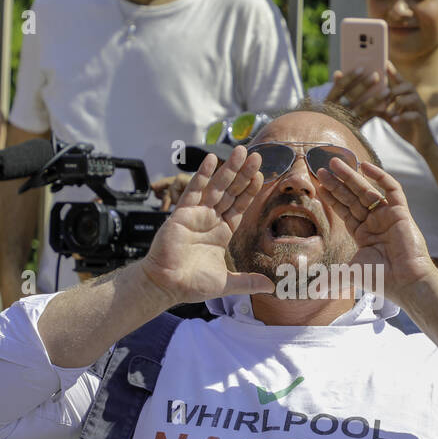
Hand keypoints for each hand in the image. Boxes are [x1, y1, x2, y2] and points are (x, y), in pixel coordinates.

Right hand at [138, 145, 274, 304]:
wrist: (166, 285)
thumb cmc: (192, 284)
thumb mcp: (226, 283)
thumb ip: (248, 282)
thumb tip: (271, 287)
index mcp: (222, 232)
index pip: (240, 206)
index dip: (250, 191)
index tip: (261, 176)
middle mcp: (210, 220)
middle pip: (231, 192)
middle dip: (243, 174)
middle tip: (257, 156)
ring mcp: (197, 215)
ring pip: (216, 187)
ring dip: (228, 169)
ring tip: (241, 151)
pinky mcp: (182, 214)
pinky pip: (194, 190)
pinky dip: (203, 175)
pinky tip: (212, 160)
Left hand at [313, 157, 433, 296]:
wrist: (405, 281)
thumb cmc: (380, 279)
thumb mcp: (349, 274)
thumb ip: (331, 278)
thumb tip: (313, 291)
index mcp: (363, 234)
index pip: (344, 210)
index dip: (332, 197)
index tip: (318, 184)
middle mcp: (374, 222)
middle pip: (352, 197)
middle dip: (337, 183)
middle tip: (321, 168)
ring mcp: (387, 216)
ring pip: (367, 190)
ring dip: (351, 176)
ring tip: (335, 163)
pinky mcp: (401, 212)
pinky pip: (391, 189)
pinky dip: (380, 177)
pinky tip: (365, 167)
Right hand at [325, 67, 389, 124]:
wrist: (333, 136)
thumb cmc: (332, 111)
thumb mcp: (330, 101)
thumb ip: (336, 88)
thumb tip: (339, 73)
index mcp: (329, 100)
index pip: (339, 86)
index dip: (350, 77)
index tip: (362, 68)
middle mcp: (336, 110)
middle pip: (352, 96)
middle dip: (365, 85)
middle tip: (376, 75)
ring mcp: (346, 120)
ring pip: (362, 107)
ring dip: (376, 98)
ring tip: (387, 90)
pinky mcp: (355, 128)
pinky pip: (368, 118)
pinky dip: (377, 110)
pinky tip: (386, 104)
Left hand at [374, 61, 434, 152]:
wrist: (420, 142)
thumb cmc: (404, 126)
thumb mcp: (389, 115)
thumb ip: (379, 107)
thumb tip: (362, 102)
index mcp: (406, 96)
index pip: (400, 80)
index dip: (393, 71)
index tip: (384, 62)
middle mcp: (415, 99)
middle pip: (407, 85)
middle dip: (394, 90)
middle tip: (383, 98)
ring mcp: (420, 109)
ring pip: (412, 97)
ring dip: (398, 102)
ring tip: (389, 111)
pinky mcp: (422, 121)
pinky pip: (414, 115)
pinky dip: (403, 117)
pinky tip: (394, 120)